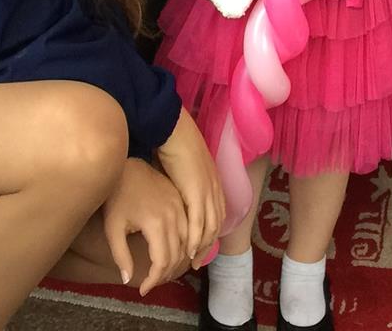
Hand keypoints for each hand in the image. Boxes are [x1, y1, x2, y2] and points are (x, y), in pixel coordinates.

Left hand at [102, 157, 189, 292]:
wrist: (127, 166)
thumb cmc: (116, 197)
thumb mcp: (113, 228)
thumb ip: (121, 256)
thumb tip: (128, 281)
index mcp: (157, 223)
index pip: (162, 262)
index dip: (153, 280)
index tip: (143, 290)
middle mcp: (174, 216)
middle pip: (177, 255)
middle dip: (165, 274)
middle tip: (151, 283)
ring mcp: (180, 207)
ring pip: (187, 243)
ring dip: (176, 261)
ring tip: (160, 271)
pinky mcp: (181, 201)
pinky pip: (189, 229)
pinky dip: (183, 245)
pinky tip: (171, 252)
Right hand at [155, 108, 222, 266]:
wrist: (173, 130)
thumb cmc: (174, 144)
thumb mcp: (185, 167)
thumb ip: (186, 181)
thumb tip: (179, 191)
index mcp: (213, 181)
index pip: (218, 214)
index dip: (211, 233)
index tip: (201, 247)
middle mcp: (214, 189)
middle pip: (216, 225)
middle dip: (208, 245)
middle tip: (196, 261)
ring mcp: (208, 191)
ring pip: (210, 228)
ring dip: (201, 247)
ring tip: (190, 261)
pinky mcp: (196, 193)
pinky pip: (198, 223)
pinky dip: (195, 239)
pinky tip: (187, 250)